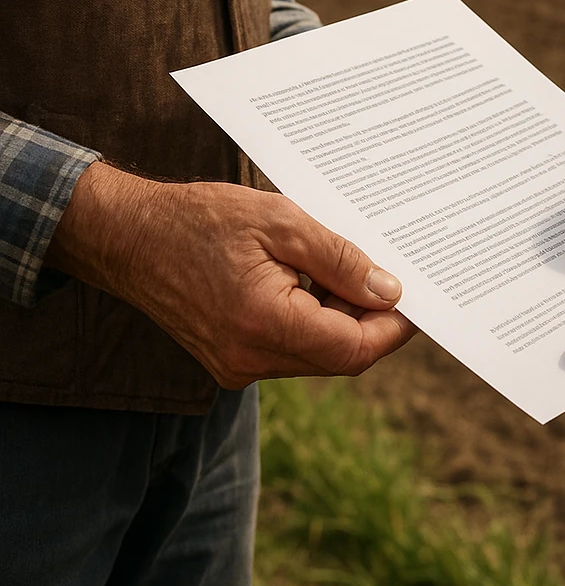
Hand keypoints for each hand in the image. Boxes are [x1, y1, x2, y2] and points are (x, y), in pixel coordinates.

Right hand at [47, 162, 415, 386]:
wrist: (128, 236)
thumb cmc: (201, 219)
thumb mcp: (283, 222)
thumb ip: (341, 260)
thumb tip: (389, 291)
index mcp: (265, 325)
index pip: (354, 348)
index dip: (394, 327)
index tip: (417, 299)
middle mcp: (250, 359)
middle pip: (340, 356)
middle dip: (370, 319)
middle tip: (384, 272)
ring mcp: (237, 365)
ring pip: (317, 354)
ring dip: (341, 317)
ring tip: (342, 266)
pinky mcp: (230, 359)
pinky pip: (290, 348)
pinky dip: (313, 319)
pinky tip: (312, 280)